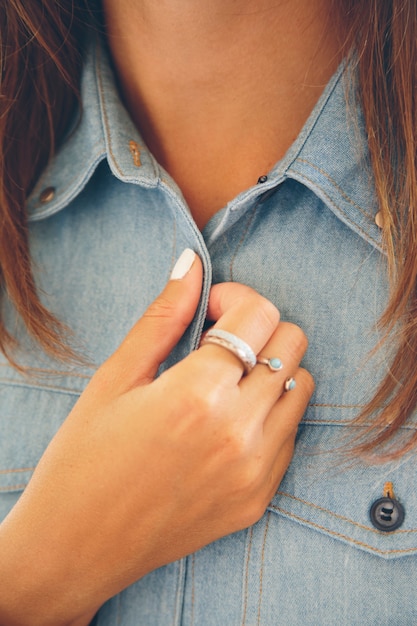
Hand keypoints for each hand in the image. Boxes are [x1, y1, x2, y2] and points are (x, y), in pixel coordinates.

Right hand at [0, 249, 312, 625]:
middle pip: (292, 343)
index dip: (236, 298)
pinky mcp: (258, 498)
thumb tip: (192, 263)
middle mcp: (239, 432)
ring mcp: (254, 471)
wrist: (77, 546)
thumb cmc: (84, 457)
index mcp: (198, 394)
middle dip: (259, 329)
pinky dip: (269, 414)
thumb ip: (164, 316)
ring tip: (224, 382)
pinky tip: (227, 421)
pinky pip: (290, 434)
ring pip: (300, 387)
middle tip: (217, 343)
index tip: (209, 309)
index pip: (261, 314)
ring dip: (270, 370)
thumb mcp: (115, 378)